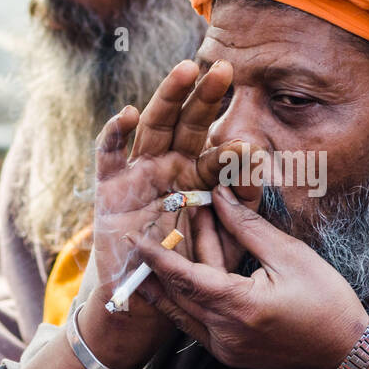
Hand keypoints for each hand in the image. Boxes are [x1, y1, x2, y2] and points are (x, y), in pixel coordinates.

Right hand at [80, 59, 248, 368]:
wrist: (149, 298)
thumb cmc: (191, 266)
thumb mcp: (224, 238)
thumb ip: (242, 203)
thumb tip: (259, 162)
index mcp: (200, 178)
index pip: (218, 153)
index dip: (233, 147)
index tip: (252, 145)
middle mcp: (171, 166)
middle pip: (188, 125)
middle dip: (204, 98)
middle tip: (224, 70)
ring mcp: (140, 172)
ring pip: (153, 127)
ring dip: (168, 98)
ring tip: (185, 71)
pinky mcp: (109, 186)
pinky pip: (110, 152)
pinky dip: (117, 132)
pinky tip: (130, 113)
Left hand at [133, 184, 368, 368]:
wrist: (344, 355)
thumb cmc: (327, 303)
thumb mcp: (291, 256)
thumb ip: (249, 228)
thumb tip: (222, 199)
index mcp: (239, 308)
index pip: (184, 278)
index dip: (156, 257)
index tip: (134, 238)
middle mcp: (224, 334)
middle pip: (179, 293)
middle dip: (164, 261)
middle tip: (151, 233)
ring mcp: (224, 348)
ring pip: (184, 309)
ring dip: (174, 279)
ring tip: (163, 249)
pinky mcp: (228, 354)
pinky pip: (197, 322)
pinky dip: (190, 296)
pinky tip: (191, 275)